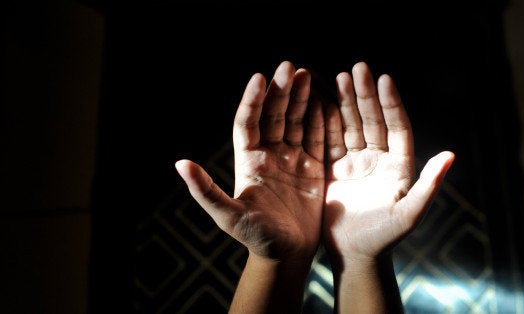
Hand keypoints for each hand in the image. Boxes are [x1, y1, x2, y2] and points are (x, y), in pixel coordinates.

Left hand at [175, 61, 324, 261]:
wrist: (287, 254)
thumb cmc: (256, 238)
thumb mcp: (228, 215)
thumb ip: (205, 190)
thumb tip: (180, 164)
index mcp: (248, 160)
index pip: (248, 122)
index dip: (253, 100)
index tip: (259, 78)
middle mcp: (269, 154)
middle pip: (274, 115)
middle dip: (281, 91)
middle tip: (289, 66)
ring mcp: (292, 159)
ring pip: (296, 121)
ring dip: (300, 98)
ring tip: (306, 74)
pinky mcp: (313, 168)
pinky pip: (318, 138)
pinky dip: (322, 120)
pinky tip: (327, 100)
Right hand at [323, 62, 454, 263]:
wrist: (355, 255)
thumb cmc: (386, 238)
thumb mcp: (410, 213)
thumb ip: (429, 185)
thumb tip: (451, 155)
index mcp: (399, 165)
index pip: (397, 127)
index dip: (391, 103)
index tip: (384, 78)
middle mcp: (379, 159)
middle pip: (372, 120)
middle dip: (364, 94)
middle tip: (357, 68)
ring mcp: (355, 163)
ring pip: (350, 125)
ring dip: (344, 102)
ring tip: (338, 76)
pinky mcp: (334, 170)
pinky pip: (329, 141)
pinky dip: (325, 122)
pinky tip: (318, 101)